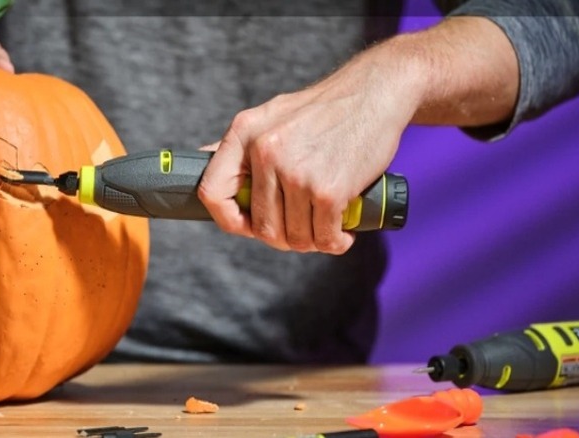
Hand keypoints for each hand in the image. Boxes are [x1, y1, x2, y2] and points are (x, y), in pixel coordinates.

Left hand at [198, 47, 422, 254]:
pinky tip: (342, 234)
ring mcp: (296, 173)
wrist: (375, 91)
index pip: (212, 192)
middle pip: (261, 226)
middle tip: (301, 230)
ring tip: (324, 229)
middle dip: (282, 238)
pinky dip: (335, 242)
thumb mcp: (271, 115)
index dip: (228, 219)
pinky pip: (323, 237)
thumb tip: (203, 160)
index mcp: (244, 133)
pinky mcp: (328, 190)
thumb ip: (240, 143)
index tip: (248, 225)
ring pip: (293, 236)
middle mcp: (265, 152)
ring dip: (311, 242)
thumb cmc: (325, 108)